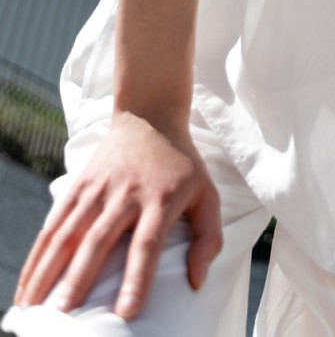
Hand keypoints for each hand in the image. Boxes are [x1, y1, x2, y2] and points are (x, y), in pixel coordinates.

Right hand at [14, 111, 222, 319]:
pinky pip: (53, 225)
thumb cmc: (182, 165)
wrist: (151, 116)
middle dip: (79, 279)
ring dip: (48, 272)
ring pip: (68, 234)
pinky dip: (37, 257)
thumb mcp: (207, 194)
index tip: (126, 311)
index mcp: (160, 200)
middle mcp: (126, 194)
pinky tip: (27, 287)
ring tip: (32, 309)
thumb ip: (208, 238)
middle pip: (99, 240)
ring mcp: (98, 189)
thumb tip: (198, 282)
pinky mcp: (78, 185)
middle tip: (63, 316)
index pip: (147, 243)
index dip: (137, 277)